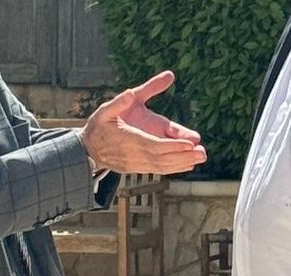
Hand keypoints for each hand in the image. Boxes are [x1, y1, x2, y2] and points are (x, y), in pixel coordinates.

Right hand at [80, 71, 206, 174]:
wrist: (87, 150)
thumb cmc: (98, 127)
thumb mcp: (106, 110)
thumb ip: (121, 101)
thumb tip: (133, 92)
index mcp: (128, 139)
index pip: (154, 145)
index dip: (172, 146)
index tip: (189, 144)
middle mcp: (134, 155)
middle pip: (163, 158)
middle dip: (184, 156)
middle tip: (203, 153)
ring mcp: (136, 164)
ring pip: (162, 166)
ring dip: (182, 164)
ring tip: (200, 159)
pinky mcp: (138, 168)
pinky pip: (159, 169)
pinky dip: (174, 168)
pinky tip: (187, 165)